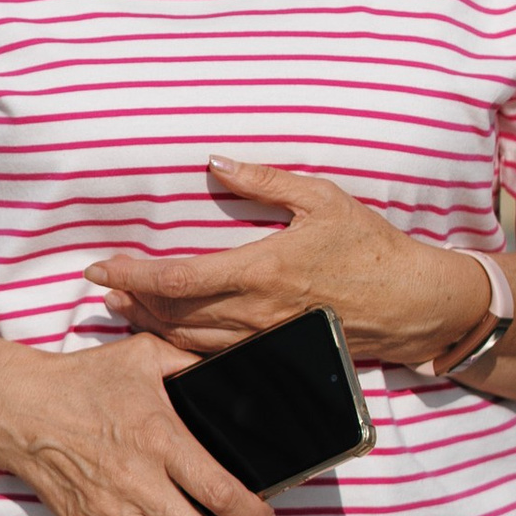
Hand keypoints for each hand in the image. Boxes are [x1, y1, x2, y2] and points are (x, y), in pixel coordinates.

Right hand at [0, 329, 274, 515]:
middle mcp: (137, 482)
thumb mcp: (144, 356)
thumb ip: (189, 364)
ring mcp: (110, 511)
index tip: (263, 515)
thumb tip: (230, 375)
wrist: (21, 408)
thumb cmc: (85, 381)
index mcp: (159, 439)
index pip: (221, 493)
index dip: (254, 514)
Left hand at [87, 161, 493, 369]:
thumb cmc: (370, 245)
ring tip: (123, 305)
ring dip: (150, 323)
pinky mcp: (275, 354)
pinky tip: (168, 329)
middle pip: (174, 314)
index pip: (180, 278)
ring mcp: (265, 340)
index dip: (134, 275)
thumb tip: (217, 161)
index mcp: (263, 270)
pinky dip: (182, 342)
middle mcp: (257, 312)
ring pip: (190, 340)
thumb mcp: (322, 198)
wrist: (412, 301)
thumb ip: (265, 180)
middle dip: (132, 300)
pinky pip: (216, 354)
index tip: (103, 266)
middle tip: (103, 285)